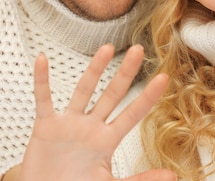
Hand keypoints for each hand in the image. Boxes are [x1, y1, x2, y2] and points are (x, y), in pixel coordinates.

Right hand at [13, 44, 173, 180]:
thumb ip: (140, 179)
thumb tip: (172, 175)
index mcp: (107, 140)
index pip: (132, 114)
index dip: (147, 97)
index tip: (164, 78)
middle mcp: (91, 126)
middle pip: (112, 94)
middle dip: (125, 73)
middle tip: (138, 49)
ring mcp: (69, 124)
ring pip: (84, 90)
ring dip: (94, 69)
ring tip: (107, 48)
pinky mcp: (46, 127)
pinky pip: (44, 99)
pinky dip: (42, 80)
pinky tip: (42, 60)